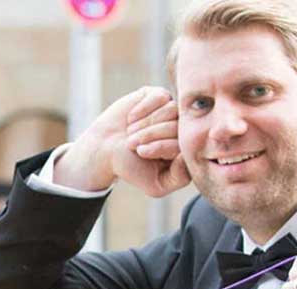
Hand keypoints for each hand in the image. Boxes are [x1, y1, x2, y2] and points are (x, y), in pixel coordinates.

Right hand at [55, 86, 189, 197]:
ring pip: (169, 109)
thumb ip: (180, 178)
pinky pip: (159, 97)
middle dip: (150, 136)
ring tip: (130, 132)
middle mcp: (182, 127)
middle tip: (132, 144)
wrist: (103, 150)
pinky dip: (142, 109)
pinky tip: (131, 118)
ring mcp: (171, 110)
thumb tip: (192, 155)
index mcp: (185, 147)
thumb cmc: (130, 167)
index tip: (141, 153)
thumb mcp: (156, 184)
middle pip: (177, 125)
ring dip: (144, 123)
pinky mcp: (157, 96)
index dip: (162, 147)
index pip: (185, 142)